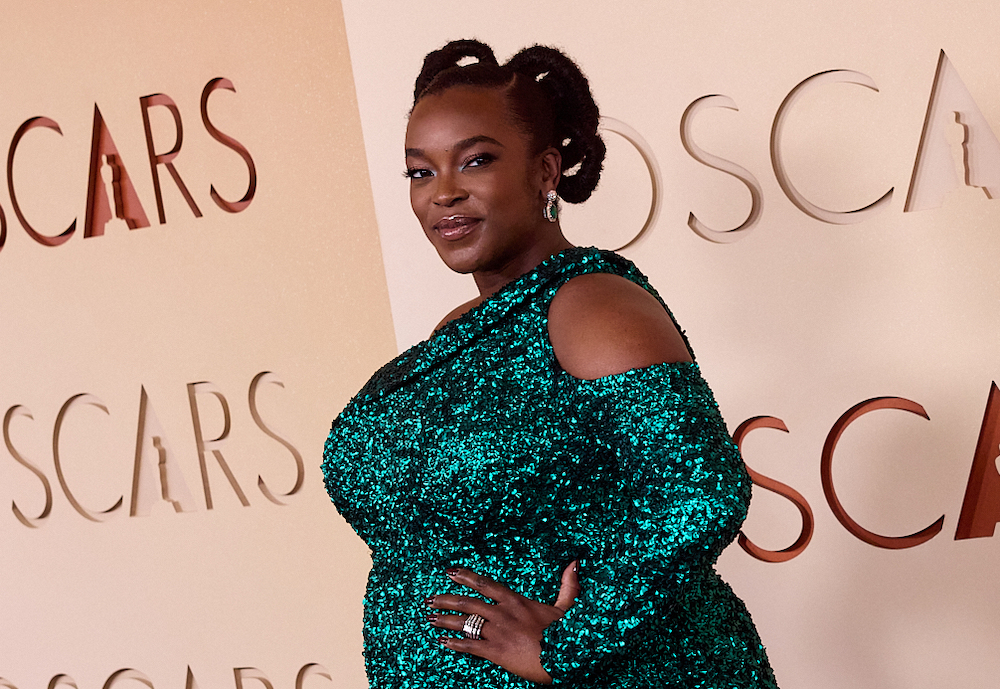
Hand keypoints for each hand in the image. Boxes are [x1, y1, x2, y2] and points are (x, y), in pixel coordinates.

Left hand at [426, 561, 580, 683]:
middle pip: (468, 602)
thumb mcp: (566, 607)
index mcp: (516, 601)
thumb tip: (575, 562)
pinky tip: (442, 641)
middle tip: (430, 599)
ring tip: (430, 617)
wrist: (564, 658)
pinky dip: (454, 643)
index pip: (485, 584)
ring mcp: (497, 632)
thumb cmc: (565, 635)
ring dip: (445, 619)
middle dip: (446, 599)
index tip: (450, 572)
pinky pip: (469, 646)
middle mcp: (502, 613)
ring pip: (464, 622)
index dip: (466, 577)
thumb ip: (567, 585)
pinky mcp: (495, 651)